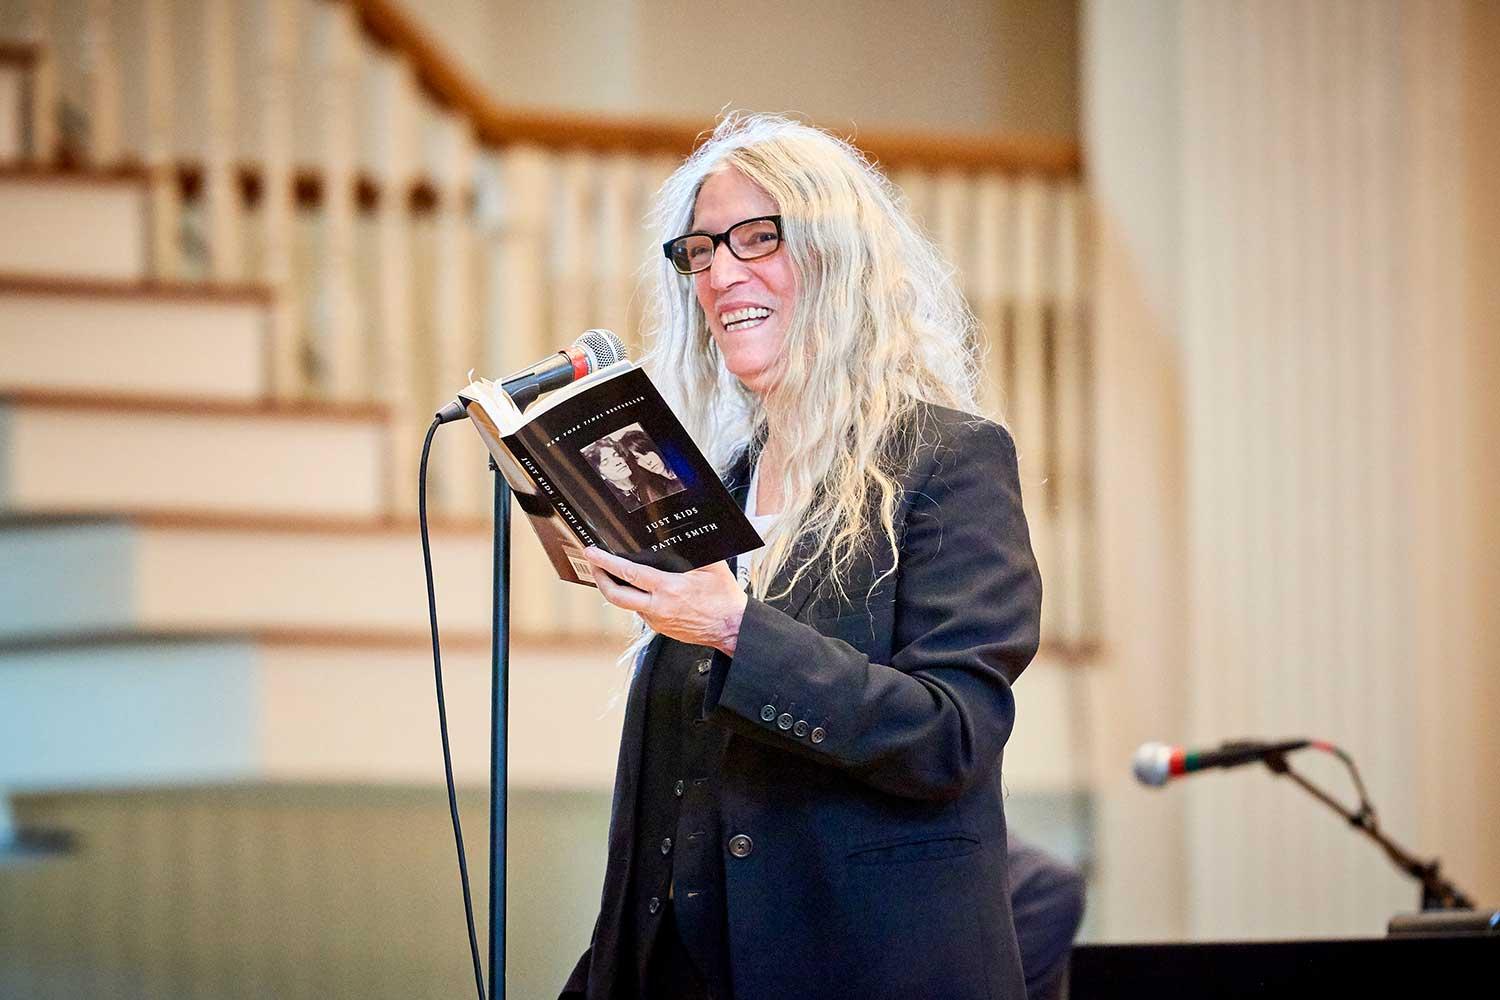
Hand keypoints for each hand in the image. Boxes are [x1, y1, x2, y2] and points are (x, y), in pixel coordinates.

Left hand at [583, 546, 747, 654]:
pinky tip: (638, 589)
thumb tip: (682, 535)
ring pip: (627, 604)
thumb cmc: (724, 599)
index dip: (607, 562)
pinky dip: (635, 599)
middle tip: (594, 564)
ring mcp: (658, 620)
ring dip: (617, 589)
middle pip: (616, 595)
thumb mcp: (713, 568)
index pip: (629, 574)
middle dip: (600, 578)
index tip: (592, 553)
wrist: (732, 628)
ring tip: (612, 574)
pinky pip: (641, 611)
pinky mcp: (660, 628)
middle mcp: (659, 607)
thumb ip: (695, 551)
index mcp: (669, 589)